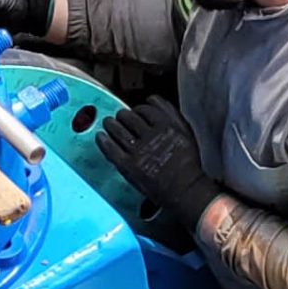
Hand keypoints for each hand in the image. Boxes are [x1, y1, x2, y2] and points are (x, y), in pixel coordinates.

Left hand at [98, 96, 221, 222]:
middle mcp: (150, 136)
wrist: (184, 190)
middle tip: (120, 116)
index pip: (145, 109)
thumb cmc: (187, 163)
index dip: (138, 109)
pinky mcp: (128, 165)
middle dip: (123, 115)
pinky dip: (103, 141)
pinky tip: (100, 136)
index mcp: (165, 126)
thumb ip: (171, 113)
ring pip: (118, 130)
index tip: (136, 112)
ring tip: (108, 122)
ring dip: (111, 124)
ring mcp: (137, 151)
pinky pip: (110, 149)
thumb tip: (153, 98)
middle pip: (129, 118)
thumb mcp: (186, 132)